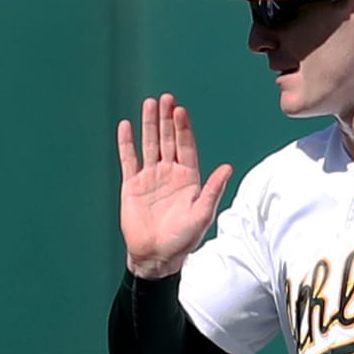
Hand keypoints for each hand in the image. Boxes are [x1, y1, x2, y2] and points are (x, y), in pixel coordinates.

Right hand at [117, 94, 232, 278]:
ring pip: (150, 144)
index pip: (186, 147)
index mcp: (189, 179)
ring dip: (150, 124)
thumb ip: (213, 189)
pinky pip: (128, 159)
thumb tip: (227, 167)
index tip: (180, 110)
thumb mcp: (202, 214)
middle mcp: (170, 174)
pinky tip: (126, 126)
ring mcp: (151, 177)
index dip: (183, 128)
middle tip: (166, 98)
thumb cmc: (182, 239)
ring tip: (149, 103)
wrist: (156, 255)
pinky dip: (126, 143)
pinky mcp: (133, 185)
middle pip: (169, 140)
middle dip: (167, 119)